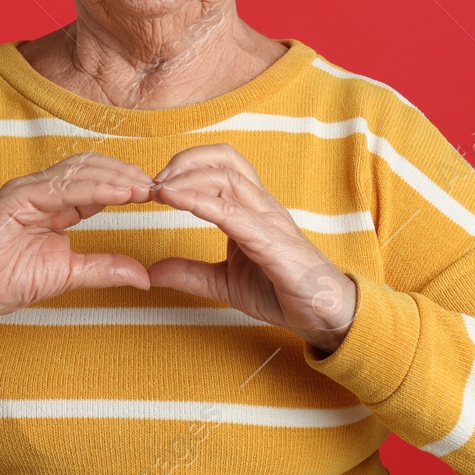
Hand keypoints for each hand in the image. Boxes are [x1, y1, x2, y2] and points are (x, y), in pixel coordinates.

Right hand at [0, 152, 155, 325]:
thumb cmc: (8, 281)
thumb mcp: (69, 275)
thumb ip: (105, 269)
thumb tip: (145, 277)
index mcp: (55, 204)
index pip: (97, 184)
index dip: (127, 186)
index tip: (157, 195)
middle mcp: (42, 190)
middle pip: (91, 168)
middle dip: (126, 175)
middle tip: (157, 187)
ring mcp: (28, 189)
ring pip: (79, 172)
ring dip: (115, 178)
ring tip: (143, 188)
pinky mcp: (16, 197)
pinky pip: (61, 187)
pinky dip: (94, 189)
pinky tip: (119, 195)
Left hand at [144, 144, 358, 353]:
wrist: (324, 315)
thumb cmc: (282, 292)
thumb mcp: (224, 284)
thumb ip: (190, 274)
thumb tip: (151, 273)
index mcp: (251, 208)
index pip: (220, 165)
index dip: (185, 166)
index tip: (155, 186)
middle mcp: (261, 205)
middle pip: (222, 159)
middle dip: (182, 162)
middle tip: (152, 183)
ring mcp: (268, 220)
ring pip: (226, 177)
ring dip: (186, 178)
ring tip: (158, 190)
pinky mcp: (270, 241)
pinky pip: (231, 212)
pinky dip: (198, 201)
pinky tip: (174, 201)